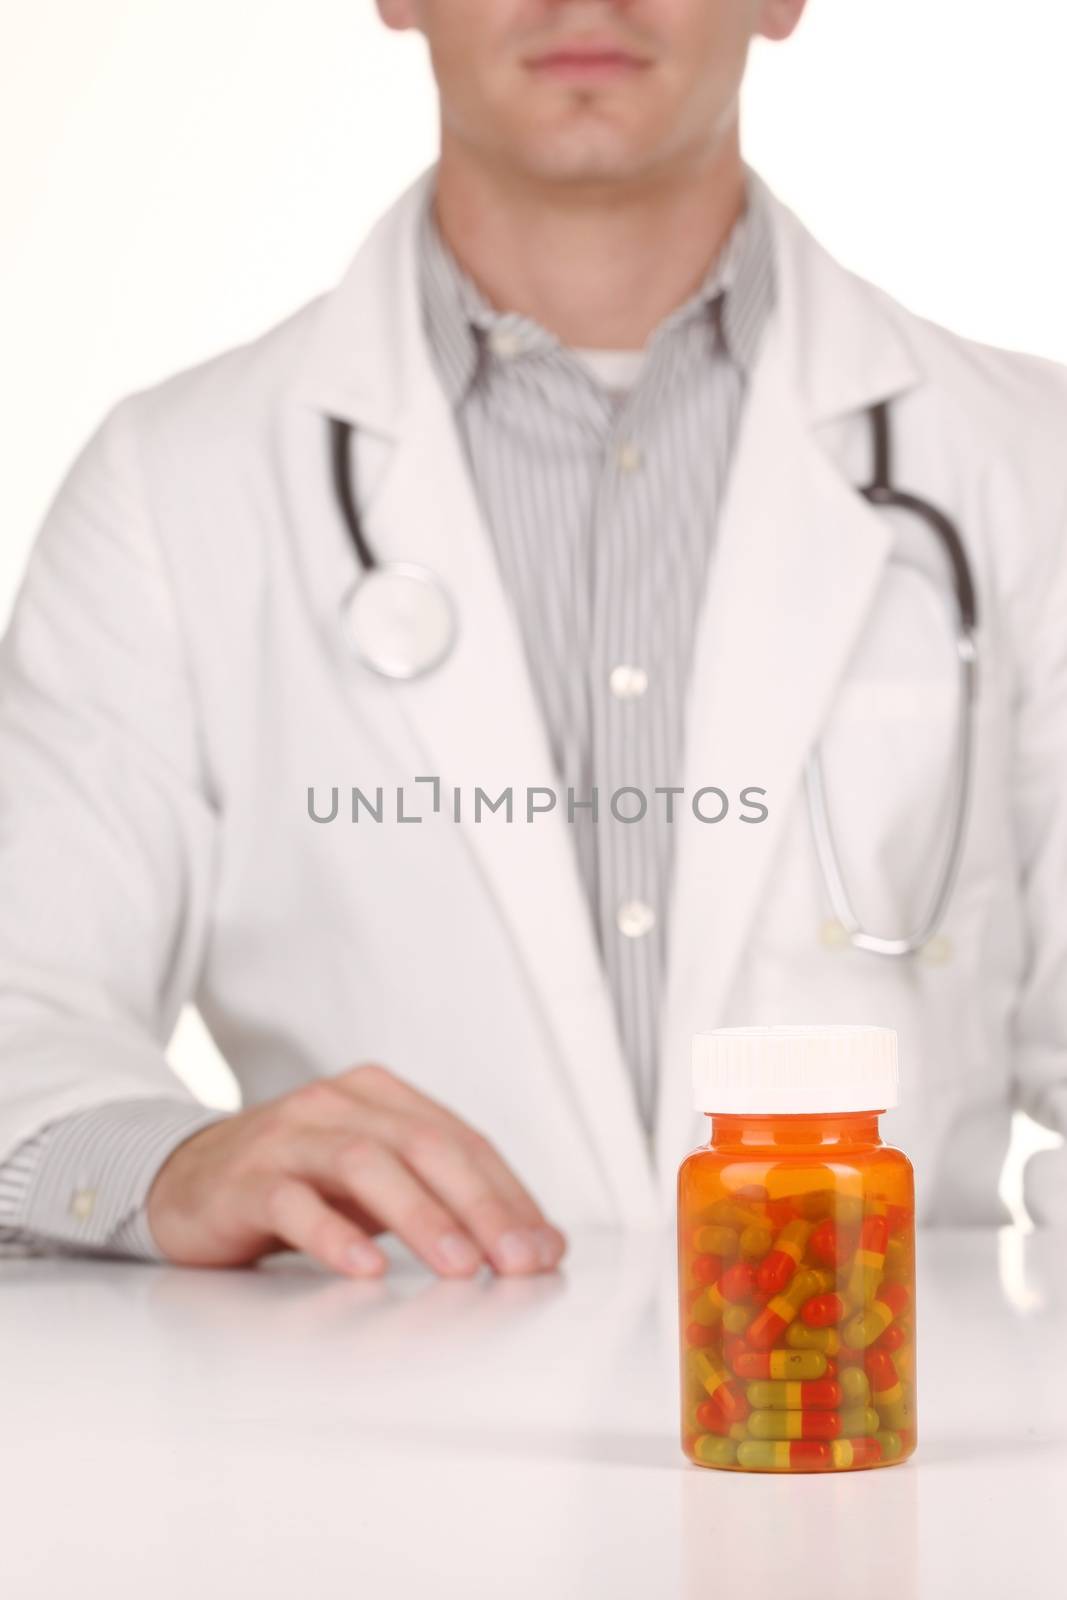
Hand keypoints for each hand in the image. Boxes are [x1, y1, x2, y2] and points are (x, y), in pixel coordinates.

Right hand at [147, 1064, 565, 1279]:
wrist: (185, 1180)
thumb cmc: (296, 1182)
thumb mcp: (376, 1185)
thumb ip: (445, 1201)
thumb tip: (537, 1245)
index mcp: (380, 1096)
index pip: (460, 1141)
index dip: (509, 1194)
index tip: (544, 1249)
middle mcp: (338, 1104)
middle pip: (423, 1145)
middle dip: (480, 1206)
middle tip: (516, 1261)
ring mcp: (288, 1137)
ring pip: (365, 1164)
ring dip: (420, 1216)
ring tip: (459, 1266)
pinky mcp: (245, 1179)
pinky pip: (293, 1202)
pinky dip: (334, 1234)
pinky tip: (365, 1268)